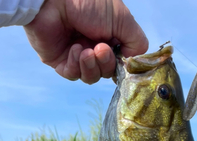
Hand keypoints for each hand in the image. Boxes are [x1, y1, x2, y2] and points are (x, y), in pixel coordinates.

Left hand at [24, 0, 147, 83]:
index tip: (122, 59)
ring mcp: (76, 56)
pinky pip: (73, 74)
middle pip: (106, 72)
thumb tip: (133, 62)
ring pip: (91, 77)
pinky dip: (76, 65)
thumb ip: (136, 42)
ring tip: (87, 51)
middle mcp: (93, 47)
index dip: (121, 65)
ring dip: (91, 66)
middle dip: (106, 64)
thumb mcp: (123, 19)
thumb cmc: (89, 3)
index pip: (120, 62)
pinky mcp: (60, 62)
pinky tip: (74, 49)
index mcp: (108, 36)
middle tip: (100, 49)